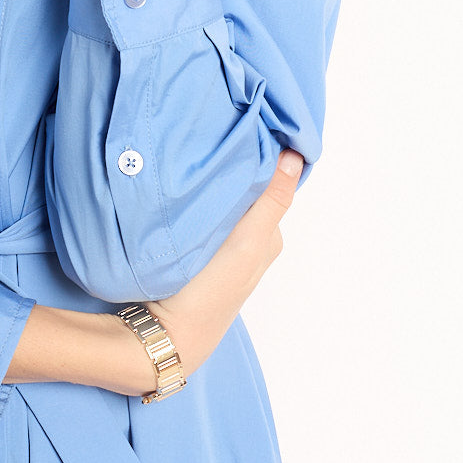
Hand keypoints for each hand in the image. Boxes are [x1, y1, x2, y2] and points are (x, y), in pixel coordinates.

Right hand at [97, 147, 304, 396]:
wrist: (164, 333)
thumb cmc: (211, 290)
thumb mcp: (249, 241)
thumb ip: (272, 199)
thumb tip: (298, 155)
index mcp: (267, 236)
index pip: (267, 184)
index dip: (258, 157)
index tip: (241, 128)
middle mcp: (249, 240)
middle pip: (243, 190)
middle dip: (232, 166)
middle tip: (210, 138)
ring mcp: (220, 246)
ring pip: (221, 201)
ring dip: (210, 182)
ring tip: (192, 158)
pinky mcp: (194, 249)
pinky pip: (202, 213)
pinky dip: (197, 198)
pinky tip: (183, 188)